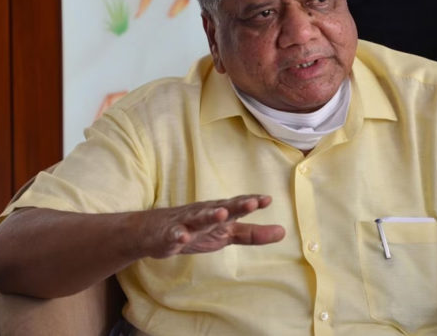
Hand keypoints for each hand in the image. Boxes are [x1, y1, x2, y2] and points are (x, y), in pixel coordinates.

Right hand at [139, 195, 284, 258]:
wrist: (154, 232)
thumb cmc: (196, 230)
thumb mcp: (227, 234)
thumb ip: (253, 234)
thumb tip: (283, 232)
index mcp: (220, 214)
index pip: (239, 207)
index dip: (252, 203)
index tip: (267, 199)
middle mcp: (205, 214)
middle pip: (223, 208)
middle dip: (237, 205)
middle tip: (252, 202)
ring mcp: (186, 224)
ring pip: (200, 219)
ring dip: (211, 216)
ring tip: (223, 214)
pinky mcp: (169, 235)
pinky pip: (173, 235)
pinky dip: (177, 236)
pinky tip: (182, 237)